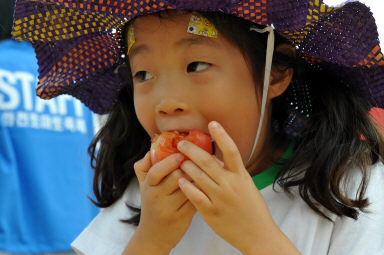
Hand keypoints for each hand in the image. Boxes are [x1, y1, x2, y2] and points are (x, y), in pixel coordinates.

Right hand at [126, 152, 196, 253]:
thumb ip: (144, 167)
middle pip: (176, 177)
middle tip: (199, 160)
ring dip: (198, 178)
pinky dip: (202, 191)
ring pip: (188, 187)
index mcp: (148, 187)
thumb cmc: (151, 204)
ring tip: (205, 170)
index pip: (156, 171)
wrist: (153, 235)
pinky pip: (195, 199)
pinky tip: (207, 185)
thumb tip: (151, 149)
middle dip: (189, 167)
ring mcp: (169, 208)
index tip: (180, 154)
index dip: (169, 162)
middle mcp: (157, 197)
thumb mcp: (143, 186)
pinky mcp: (182, 217)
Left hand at [177, 121, 299, 254]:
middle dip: (192, 150)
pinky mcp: (211, 212)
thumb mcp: (247, 186)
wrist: (258, 235)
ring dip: (186, 166)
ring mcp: (220, 199)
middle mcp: (230, 185)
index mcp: (241, 177)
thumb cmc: (253, 209)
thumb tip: (218, 158)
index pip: (231, 151)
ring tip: (178, 161)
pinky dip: (186, 187)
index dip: (222, 135)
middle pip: (208, 161)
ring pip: (198, 177)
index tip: (212, 123)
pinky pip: (195, 196)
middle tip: (181, 143)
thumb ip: (233, 173)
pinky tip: (180, 180)